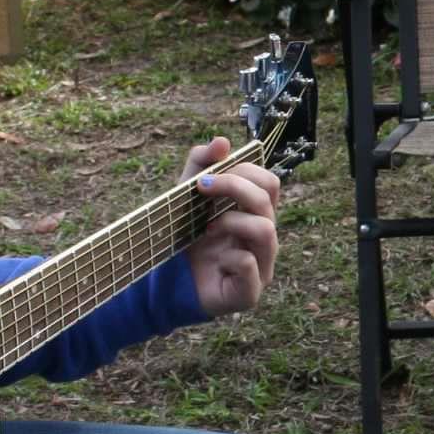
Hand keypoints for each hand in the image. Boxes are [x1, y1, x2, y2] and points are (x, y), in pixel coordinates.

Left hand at [181, 136, 281, 315]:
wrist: (165, 285)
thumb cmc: (185, 240)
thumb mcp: (186, 197)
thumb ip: (201, 166)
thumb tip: (223, 141)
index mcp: (255, 215)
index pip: (269, 182)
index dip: (243, 171)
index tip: (206, 176)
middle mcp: (264, 238)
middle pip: (268, 199)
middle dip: (233, 186)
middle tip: (201, 188)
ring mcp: (261, 266)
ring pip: (265, 230)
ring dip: (231, 221)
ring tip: (207, 228)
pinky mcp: (249, 293)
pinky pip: (250, 265)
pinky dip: (230, 256)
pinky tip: (215, 260)